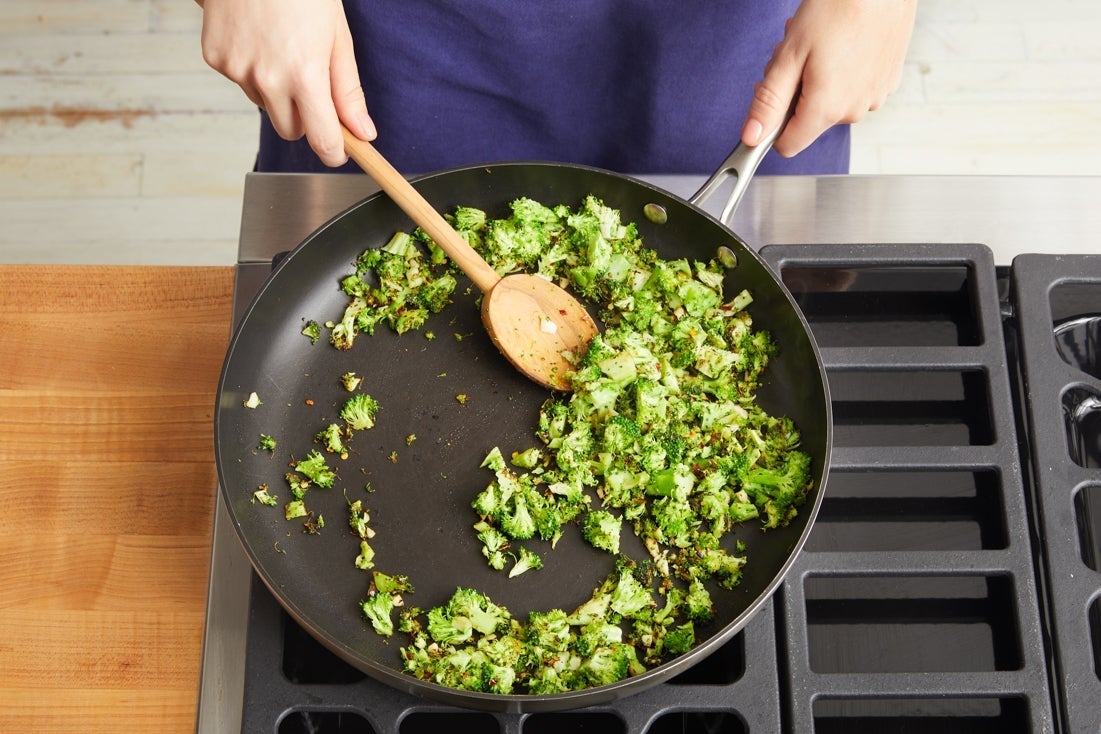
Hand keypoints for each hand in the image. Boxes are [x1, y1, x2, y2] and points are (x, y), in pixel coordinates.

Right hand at [198, 0, 375, 166]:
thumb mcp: (338, 37)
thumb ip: (348, 91)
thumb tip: (363, 133)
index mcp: (304, 75)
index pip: (322, 140)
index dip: (334, 151)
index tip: (339, 150)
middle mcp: (267, 79)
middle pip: (291, 131)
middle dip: (306, 118)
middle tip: (312, 83)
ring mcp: (237, 69)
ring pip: (266, 106)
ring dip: (277, 91)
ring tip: (282, 49)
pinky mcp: (216, 58)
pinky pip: (242, 83)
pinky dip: (252, 70)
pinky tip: (258, 40)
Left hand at [741, 0, 916, 156]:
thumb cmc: (838, 8)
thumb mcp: (790, 55)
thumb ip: (769, 102)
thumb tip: (752, 138)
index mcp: (827, 109)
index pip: (787, 145)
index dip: (771, 123)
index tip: (770, 93)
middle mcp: (854, 111)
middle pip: (807, 121)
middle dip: (794, 93)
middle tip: (795, 54)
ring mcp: (874, 96)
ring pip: (830, 104)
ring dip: (816, 80)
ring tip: (820, 44)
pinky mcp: (888, 81)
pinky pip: (854, 89)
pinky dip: (842, 73)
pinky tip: (842, 44)